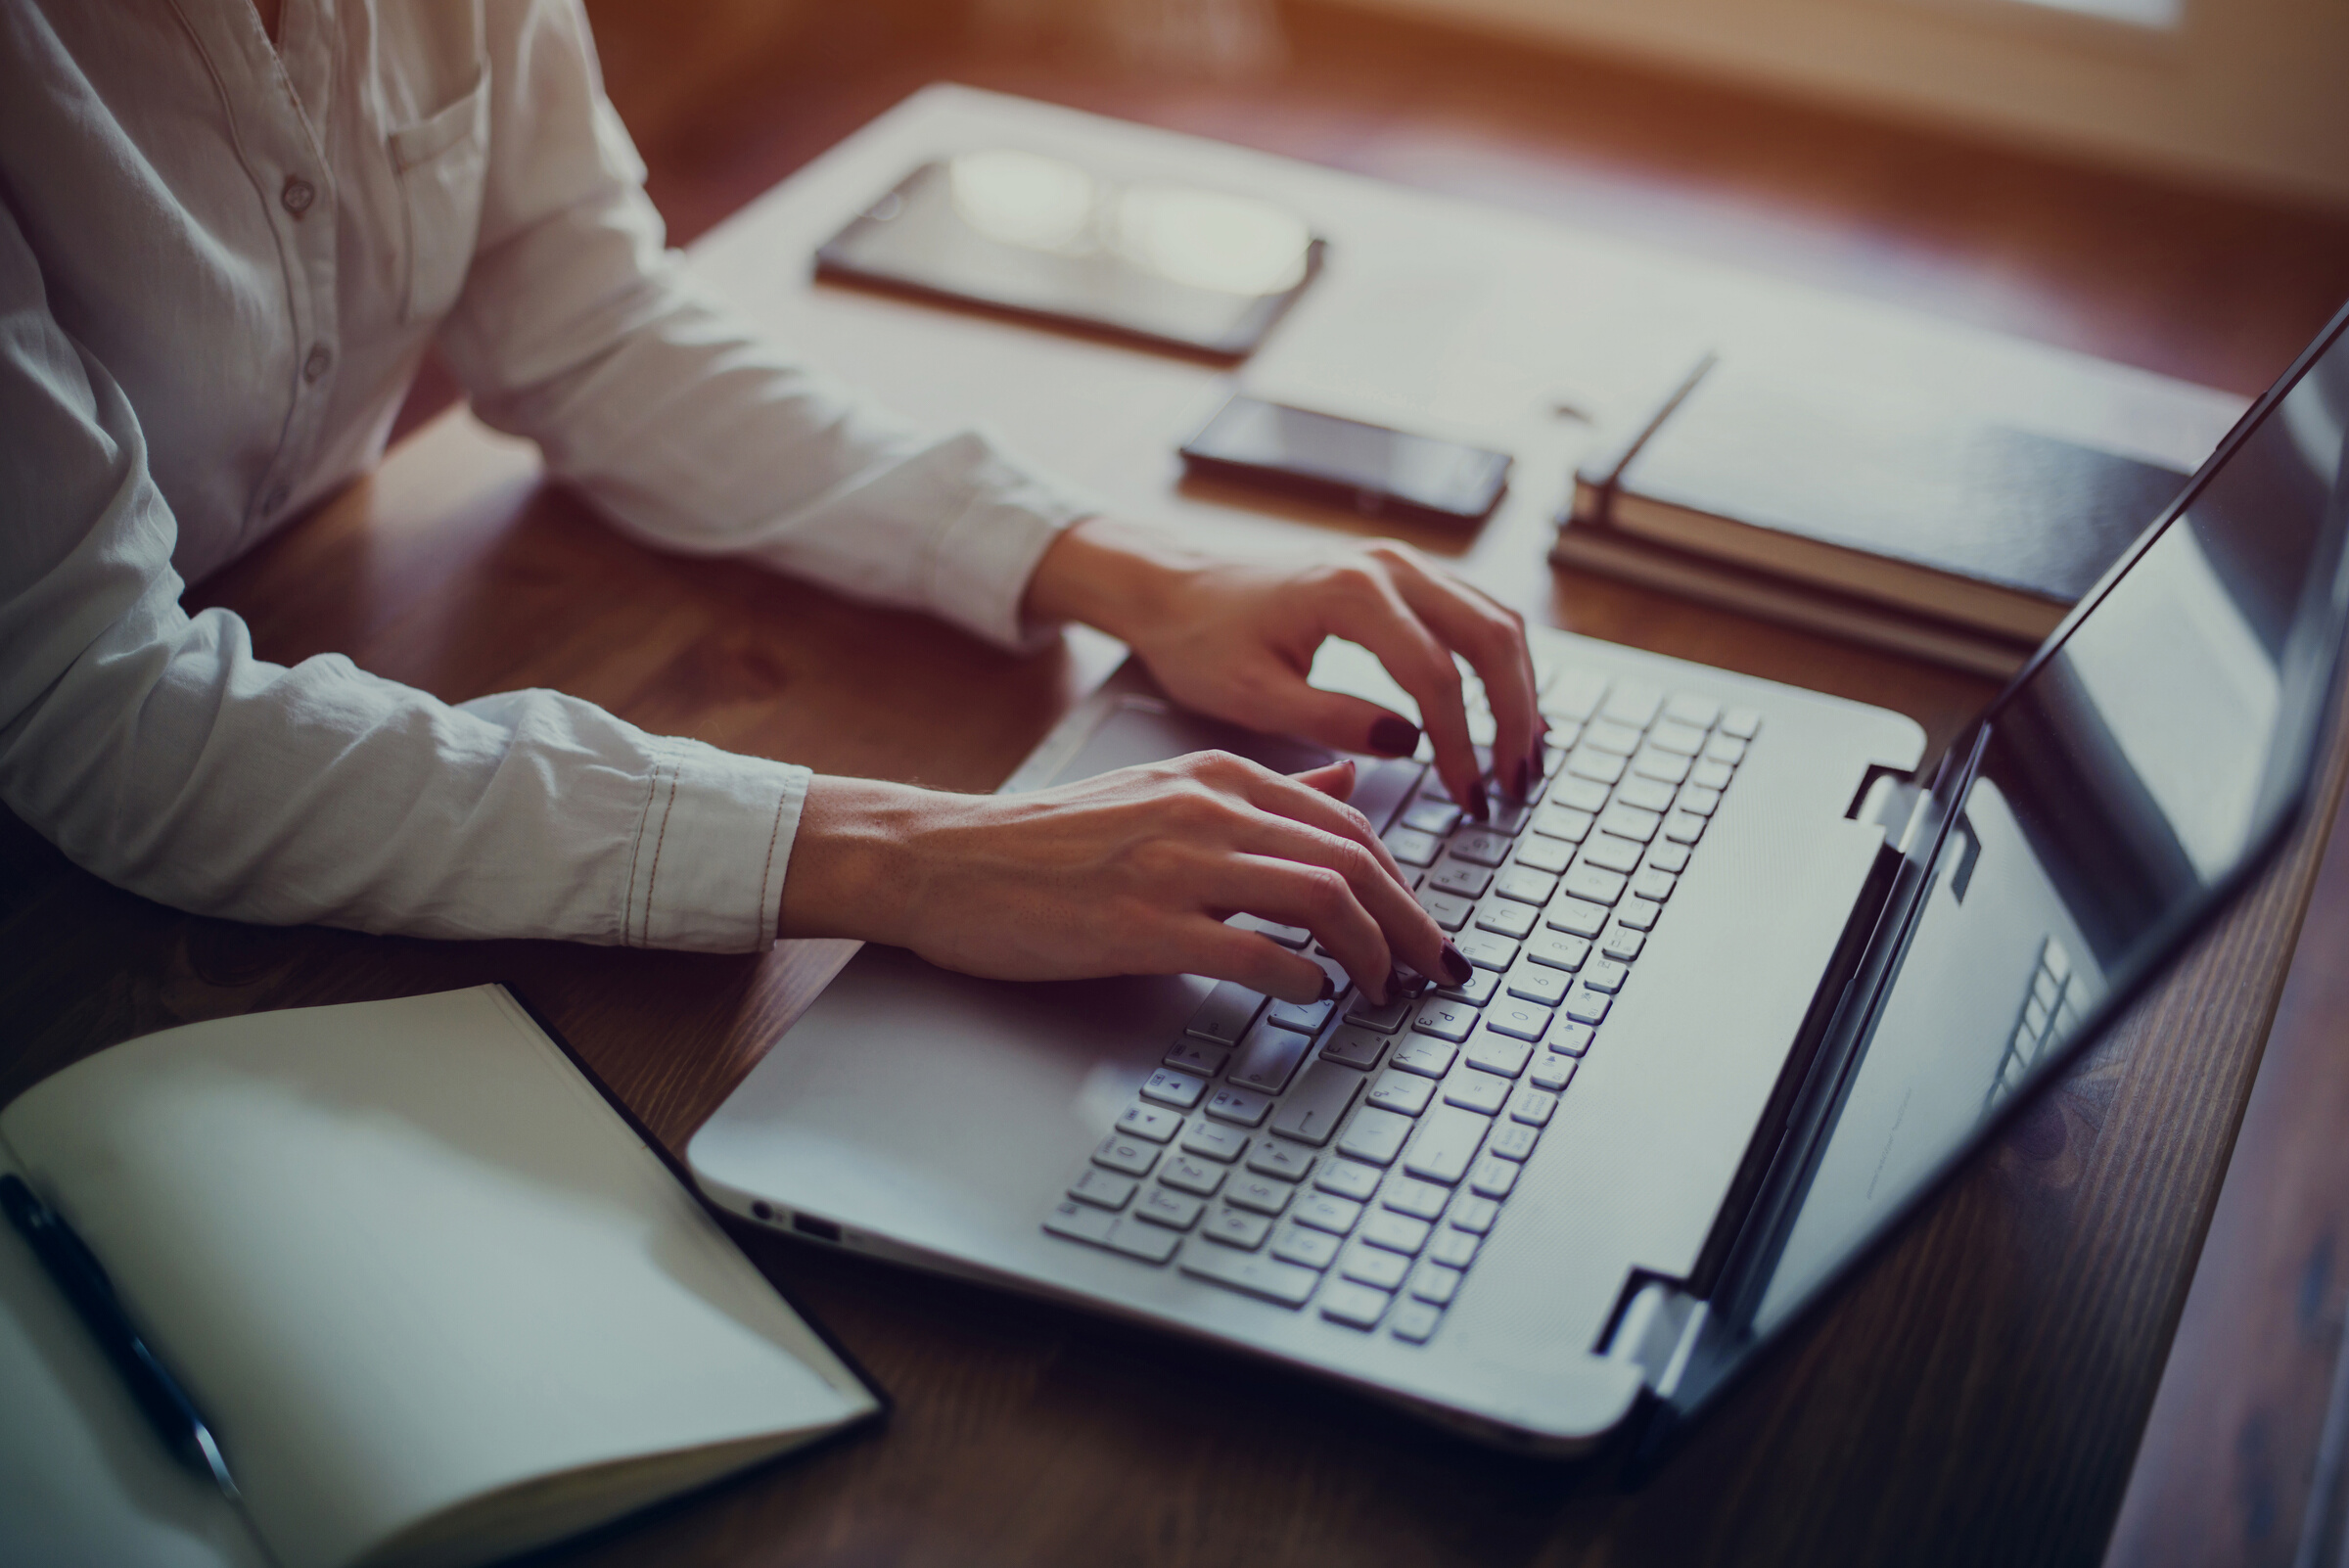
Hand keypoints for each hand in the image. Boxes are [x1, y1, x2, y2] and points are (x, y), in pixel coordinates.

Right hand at [779, 755, 1471, 1005]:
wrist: (949, 859)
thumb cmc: (1051, 840)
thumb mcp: (1163, 791)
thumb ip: (1261, 792)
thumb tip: (1349, 783)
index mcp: (1217, 776)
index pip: (1349, 822)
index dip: (1404, 883)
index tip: (1424, 929)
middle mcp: (1207, 809)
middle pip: (1352, 859)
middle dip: (1410, 923)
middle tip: (1434, 972)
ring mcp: (1174, 864)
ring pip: (1319, 897)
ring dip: (1370, 953)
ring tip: (1384, 991)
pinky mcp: (1140, 923)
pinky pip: (1251, 950)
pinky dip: (1300, 977)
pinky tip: (1311, 996)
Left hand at [1023, 519, 1544, 817]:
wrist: (1174, 587)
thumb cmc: (1200, 640)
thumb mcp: (1251, 695)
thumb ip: (1331, 718)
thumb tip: (1410, 744)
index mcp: (1350, 592)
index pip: (1436, 676)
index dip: (1461, 746)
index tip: (1467, 800)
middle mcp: (1388, 565)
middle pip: (1490, 637)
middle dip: (1512, 716)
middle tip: (1514, 785)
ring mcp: (1401, 563)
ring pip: (1496, 619)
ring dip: (1518, 688)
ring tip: (1522, 758)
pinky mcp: (1401, 575)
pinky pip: (1476, 613)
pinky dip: (1500, 664)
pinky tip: (1506, 712)